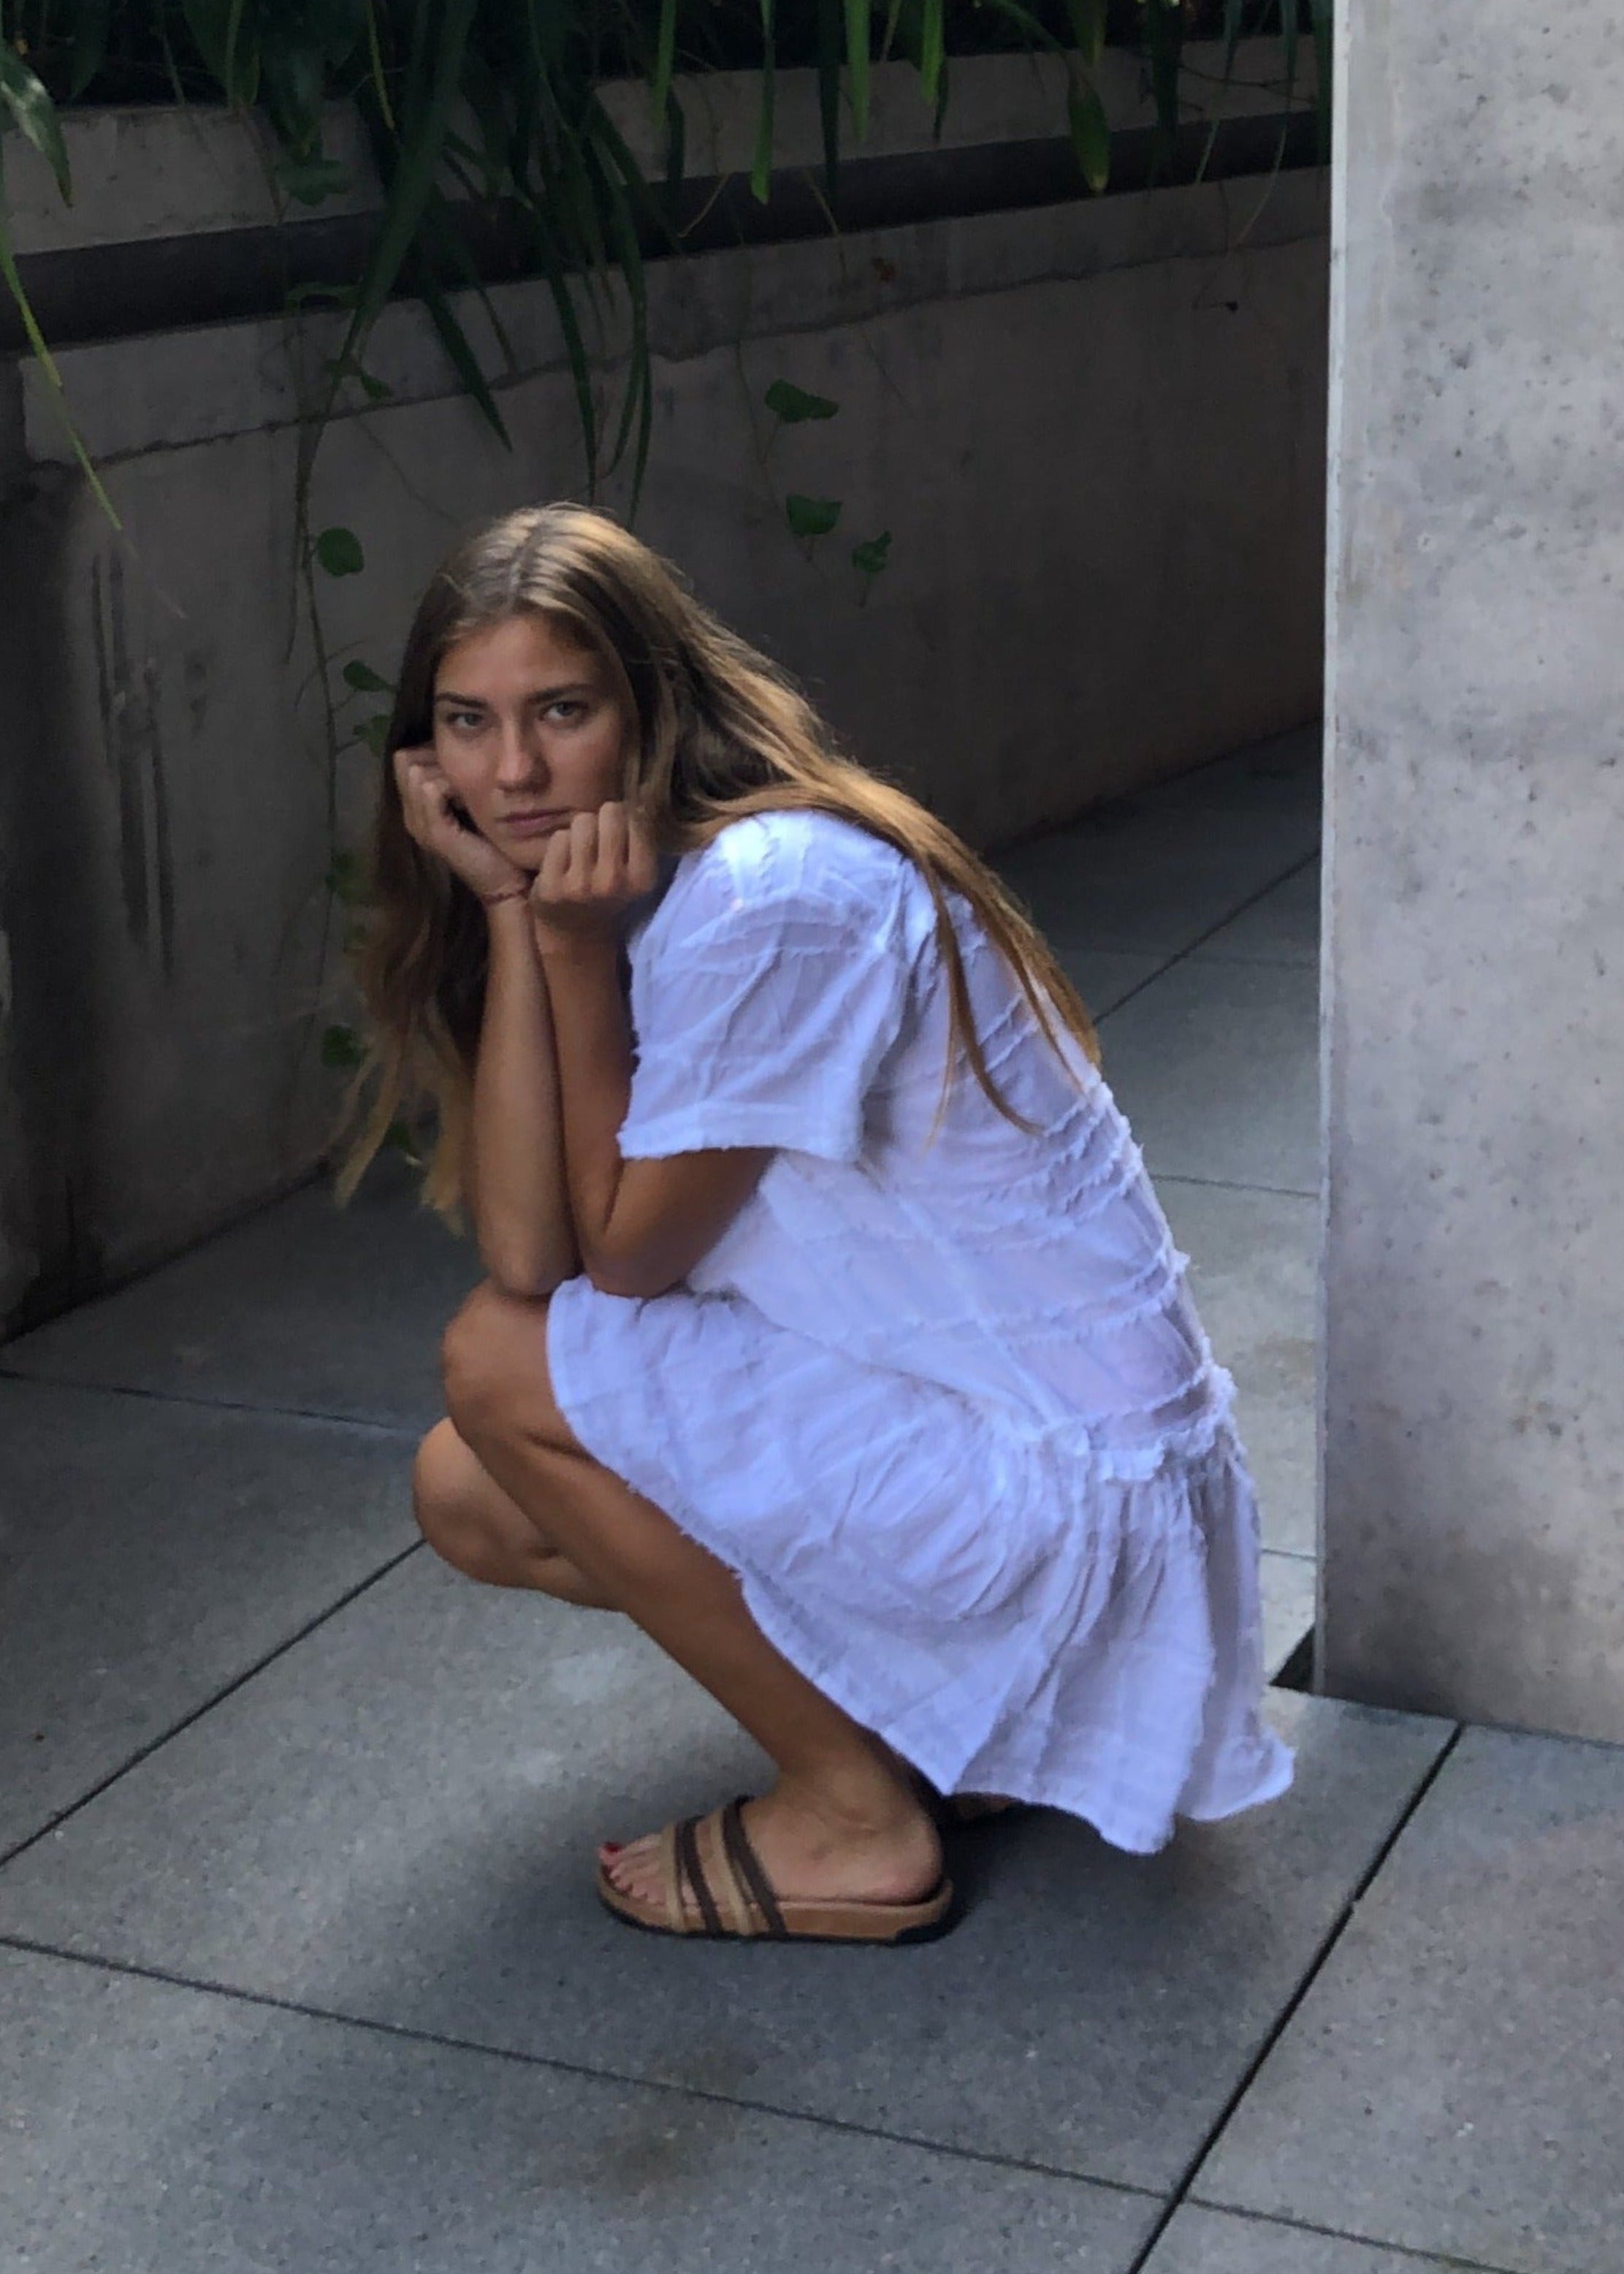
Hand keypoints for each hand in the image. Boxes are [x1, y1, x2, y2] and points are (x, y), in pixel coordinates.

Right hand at [392, 745, 528, 906]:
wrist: (505, 881)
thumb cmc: (493, 841)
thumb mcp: (470, 801)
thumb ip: (458, 778)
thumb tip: (456, 744)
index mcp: (417, 807)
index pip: (405, 757)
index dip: (432, 752)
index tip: (460, 766)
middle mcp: (411, 815)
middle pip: (405, 759)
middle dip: (437, 757)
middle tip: (464, 776)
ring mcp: (419, 825)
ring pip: (417, 771)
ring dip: (447, 771)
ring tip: (468, 790)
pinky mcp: (435, 834)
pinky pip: (431, 789)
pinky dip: (452, 785)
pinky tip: (469, 799)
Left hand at [528, 801, 659, 959]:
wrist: (577, 936)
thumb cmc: (608, 892)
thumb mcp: (635, 870)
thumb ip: (639, 835)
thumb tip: (639, 790)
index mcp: (642, 877)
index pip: (636, 817)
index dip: (627, 820)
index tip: (620, 838)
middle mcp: (613, 882)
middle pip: (608, 813)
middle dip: (602, 822)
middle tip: (598, 846)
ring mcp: (580, 885)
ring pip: (581, 822)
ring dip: (580, 834)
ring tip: (580, 856)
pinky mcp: (551, 887)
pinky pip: (558, 839)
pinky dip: (559, 848)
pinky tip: (563, 867)